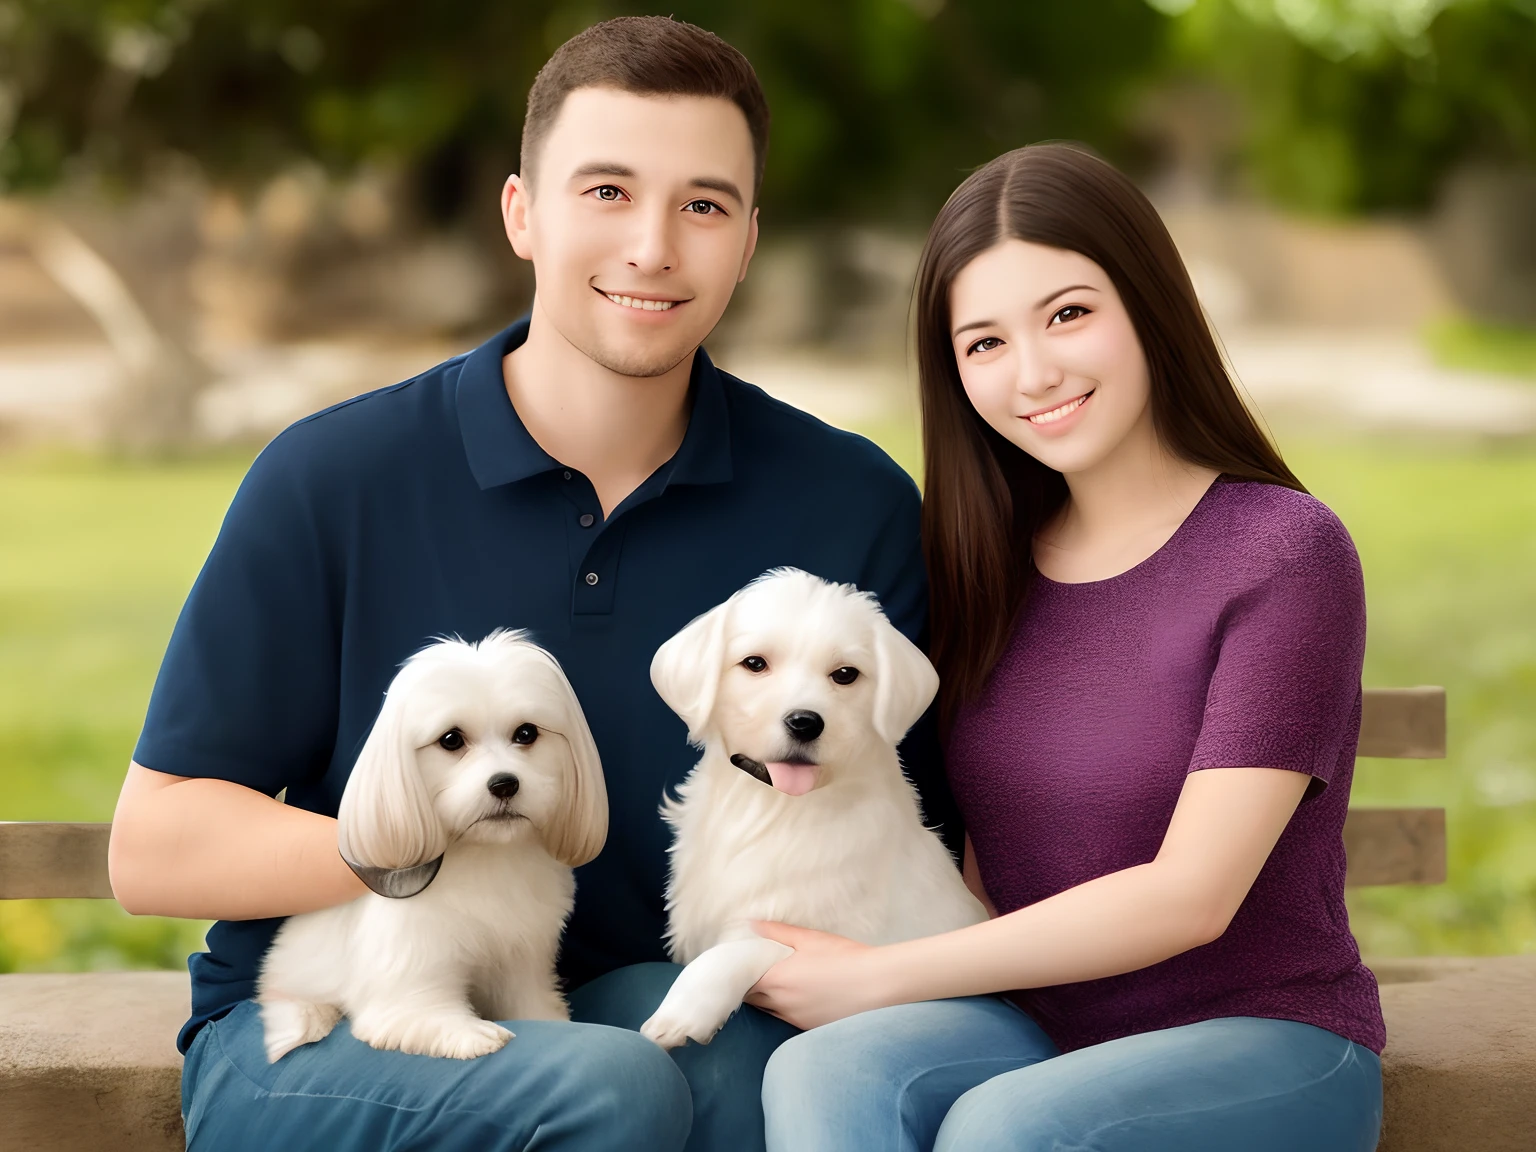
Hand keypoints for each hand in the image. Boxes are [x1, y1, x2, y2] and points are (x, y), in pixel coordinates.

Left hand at [743, 922, 890, 1030]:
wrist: (878, 986)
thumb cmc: (845, 958)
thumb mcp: (810, 938)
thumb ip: (777, 932)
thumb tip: (751, 924)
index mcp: (776, 980)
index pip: (740, 982)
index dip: (734, 973)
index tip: (734, 964)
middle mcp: (781, 1004)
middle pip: (750, 998)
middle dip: (747, 986)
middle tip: (749, 971)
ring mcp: (795, 1019)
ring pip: (768, 1010)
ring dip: (764, 998)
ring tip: (772, 982)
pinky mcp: (809, 1027)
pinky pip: (786, 1018)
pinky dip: (783, 1008)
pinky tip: (796, 996)